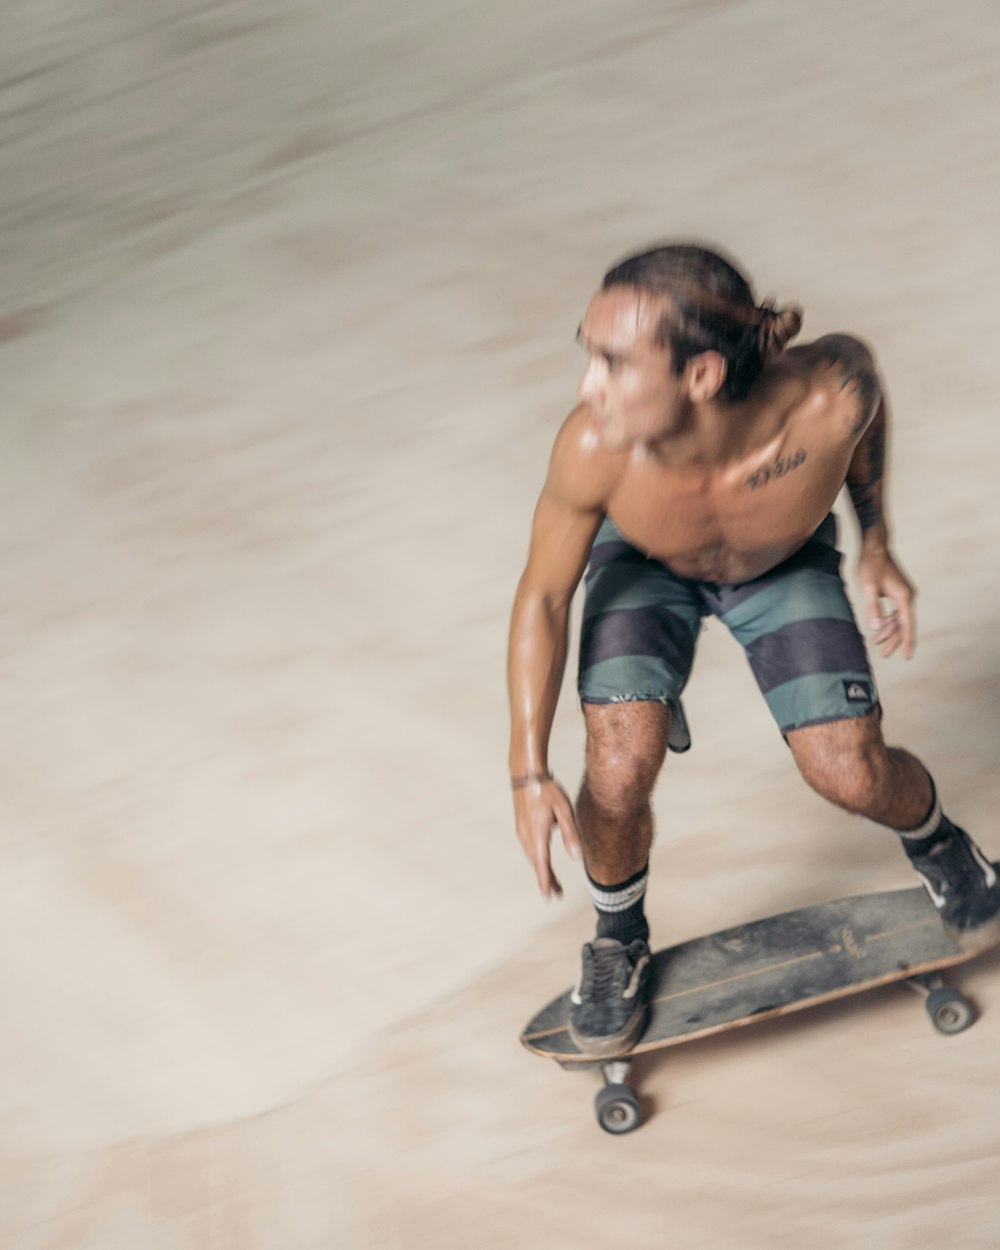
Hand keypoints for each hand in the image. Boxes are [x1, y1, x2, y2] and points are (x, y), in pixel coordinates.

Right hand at [512, 775, 582, 897]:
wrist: (527, 774)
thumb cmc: (547, 790)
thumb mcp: (564, 810)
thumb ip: (570, 833)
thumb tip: (576, 858)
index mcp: (537, 833)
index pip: (542, 863)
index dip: (546, 881)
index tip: (549, 896)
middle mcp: (526, 835)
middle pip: (537, 863)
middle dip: (546, 879)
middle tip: (556, 893)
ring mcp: (522, 831)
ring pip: (532, 857)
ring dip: (541, 870)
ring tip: (552, 882)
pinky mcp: (521, 827)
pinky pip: (530, 849)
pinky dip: (537, 860)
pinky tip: (543, 861)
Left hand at [856, 547, 915, 658]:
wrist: (874, 547)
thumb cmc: (870, 565)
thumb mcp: (867, 587)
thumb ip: (872, 608)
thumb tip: (876, 627)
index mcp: (903, 597)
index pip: (906, 625)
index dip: (906, 641)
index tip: (907, 656)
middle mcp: (907, 596)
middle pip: (903, 624)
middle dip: (894, 640)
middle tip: (885, 655)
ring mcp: (903, 594)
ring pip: (898, 619)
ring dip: (889, 631)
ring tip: (877, 644)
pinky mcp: (897, 592)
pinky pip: (895, 612)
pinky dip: (887, 621)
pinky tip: (878, 629)